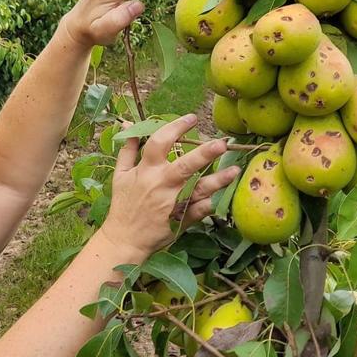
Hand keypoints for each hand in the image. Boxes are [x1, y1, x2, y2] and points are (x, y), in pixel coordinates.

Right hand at [98, 115, 240, 256]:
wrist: (124, 238)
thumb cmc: (124, 204)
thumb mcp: (121, 174)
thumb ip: (128, 149)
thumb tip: (130, 125)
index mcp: (146, 170)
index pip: (160, 142)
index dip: (176, 127)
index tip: (191, 118)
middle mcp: (161, 184)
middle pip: (185, 165)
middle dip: (204, 153)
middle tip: (222, 143)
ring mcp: (173, 203)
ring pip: (199, 190)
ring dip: (218, 180)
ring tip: (235, 170)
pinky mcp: (181, 220)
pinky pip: (200, 211)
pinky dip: (212, 204)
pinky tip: (225, 195)